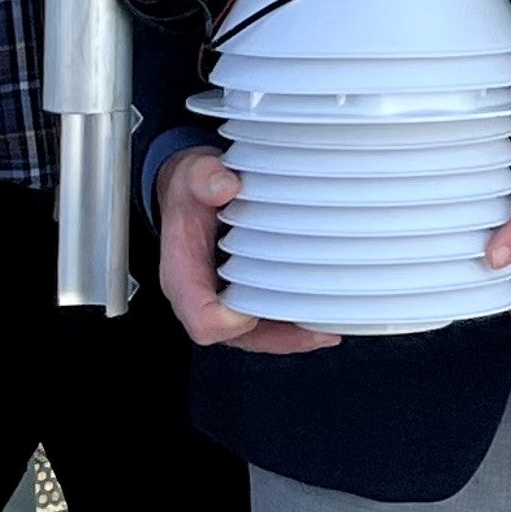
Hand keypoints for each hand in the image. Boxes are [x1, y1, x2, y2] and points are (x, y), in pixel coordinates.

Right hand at [154, 145, 341, 354]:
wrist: (187, 197)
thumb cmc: (189, 195)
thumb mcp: (190, 174)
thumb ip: (203, 177)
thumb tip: (224, 185)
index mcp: (182, 276)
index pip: (204, 319)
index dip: (235, 320)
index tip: (265, 302)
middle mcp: (201, 299)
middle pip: (239, 337)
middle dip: (279, 335)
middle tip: (319, 325)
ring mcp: (222, 305)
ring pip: (258, 337)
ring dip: (293, 335)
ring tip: (328, 327)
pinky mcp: (240, 302)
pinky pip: (265, 327)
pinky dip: (293, 326)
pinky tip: (321, 318)